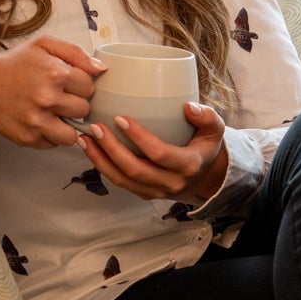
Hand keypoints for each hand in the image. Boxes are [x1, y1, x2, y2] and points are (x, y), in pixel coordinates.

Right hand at [0, 35, 105, 148]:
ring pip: (73, 134)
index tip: (67, 83)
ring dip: (66, 125)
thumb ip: (75, 52)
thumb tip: (101, 69)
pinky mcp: (28, 138)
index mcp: (55, 73)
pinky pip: (53, 143)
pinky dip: (50, 135)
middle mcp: (47, 98)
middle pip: (84, 110)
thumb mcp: (43, 45)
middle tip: (58, 97)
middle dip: (74, 103)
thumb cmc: (15, 64)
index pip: (89, 87)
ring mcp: (37, 121)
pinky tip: (40, 121)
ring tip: (54, 114)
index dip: (79, 85)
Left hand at [78, 101, 227, 202]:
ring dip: (100, 160)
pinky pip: (119, 182)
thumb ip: (207, 116)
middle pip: (134, 170)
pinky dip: (102, 166)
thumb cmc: (205, 146)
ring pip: (122, 180)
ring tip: (84, 138)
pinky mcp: (143, 193)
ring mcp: (155, 191)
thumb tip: (189, 106)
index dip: (139, 137)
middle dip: (111, 149)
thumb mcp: (216, 129)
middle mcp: (171, 183)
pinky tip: (90, 148)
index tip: (121, 118)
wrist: (205, 175)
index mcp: (188, 165)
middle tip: (95, 127)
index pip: (160, 154)